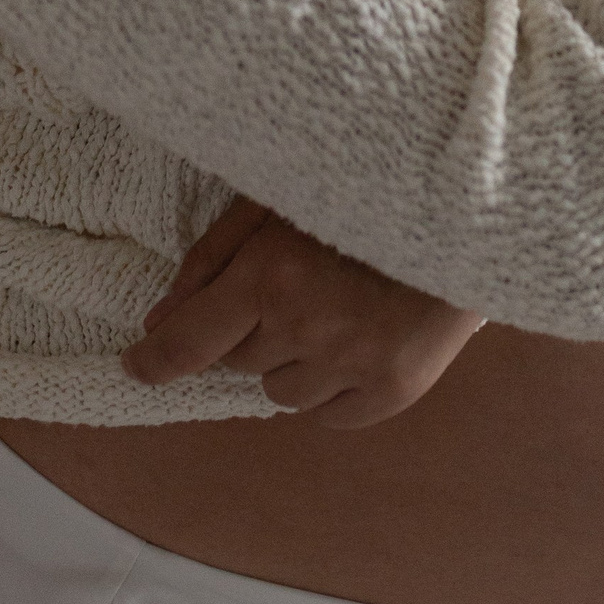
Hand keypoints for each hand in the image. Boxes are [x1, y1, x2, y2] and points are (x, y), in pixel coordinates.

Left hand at [122, 195, 488, 429]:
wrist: (468, 209)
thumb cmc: (362, 188)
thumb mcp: (275, 199)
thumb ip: (212, 258)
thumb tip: (158, 321)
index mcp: (269, 275)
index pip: (187, 343)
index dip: (152, 360)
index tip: (135, 364)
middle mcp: (306, 327)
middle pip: (237, 361)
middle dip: (248, 330)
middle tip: (288, 287)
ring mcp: (354, 364)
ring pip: (279, 394)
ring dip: (288, 360)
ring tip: (329, 308)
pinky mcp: (395, 389)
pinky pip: (328, 416)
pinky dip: (329, 387)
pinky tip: (355, 339)